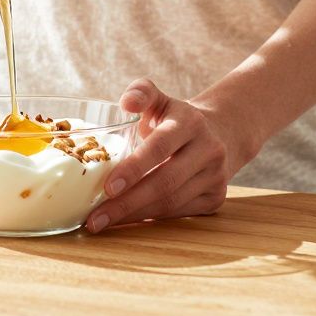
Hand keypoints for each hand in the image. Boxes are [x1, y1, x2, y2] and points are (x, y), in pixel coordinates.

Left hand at [86, 78, 243, 232]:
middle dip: (127, 203)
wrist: (220, 134)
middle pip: (165, 182)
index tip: (107, 188)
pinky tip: (126, 220)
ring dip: (134, 215)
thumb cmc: (175, 118)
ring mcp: (215, 177)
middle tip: (94, 218)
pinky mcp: (215, 198)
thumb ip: (142, 93)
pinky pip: (178, 212)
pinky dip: (149, 218)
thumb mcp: (160, 100)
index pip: (160, 147)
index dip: (134, 169)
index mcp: (190, 123)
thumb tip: (127, 103)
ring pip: (170, 203)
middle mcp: (208, 150)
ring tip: (102, 222)